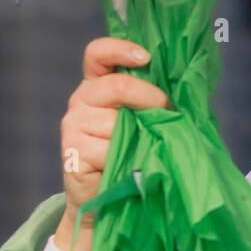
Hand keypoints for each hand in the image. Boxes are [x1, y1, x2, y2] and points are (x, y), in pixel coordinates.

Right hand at [55, 37, 169, 250]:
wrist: (110, 200)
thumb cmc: (134, 157)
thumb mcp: (144, 124)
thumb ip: (152, 105)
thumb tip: (178, 98)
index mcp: (98, 86)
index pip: (97, 54)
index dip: (119, 49)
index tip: (145, 57)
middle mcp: (81, 100)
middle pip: (115, 86)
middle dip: (148, 97)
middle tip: (167, 112)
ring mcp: (73, 125)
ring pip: (115, 122)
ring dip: (139, 137)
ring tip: (145, 150)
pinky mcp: (72, 151)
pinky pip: (108, 149)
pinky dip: (126, 159)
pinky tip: (127, 167)